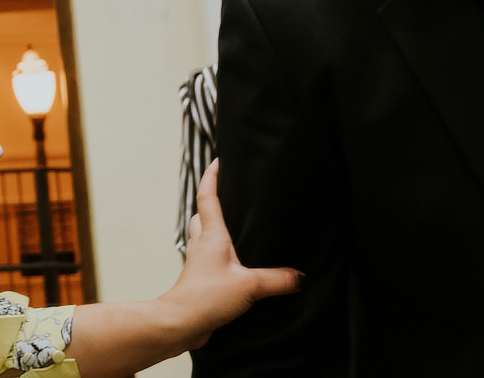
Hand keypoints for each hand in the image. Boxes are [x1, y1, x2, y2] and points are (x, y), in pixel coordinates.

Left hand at [157, 160, 301, 349]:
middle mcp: (202, 244)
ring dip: (213, 228)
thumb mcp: (249, 285)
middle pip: (202, 214)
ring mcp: (199, 262)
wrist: (181, 323)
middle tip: (228, 194)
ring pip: (202, 236)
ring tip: (235, 228)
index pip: (207, 197)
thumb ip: (278, 280)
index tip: (218, 161)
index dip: (211, 177)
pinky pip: (208, 259)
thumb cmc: (206, 297)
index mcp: (212, 235)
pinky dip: (219, 255)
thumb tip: (302, 277)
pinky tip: (235, 265)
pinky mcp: (200, 280)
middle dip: (212, 202)